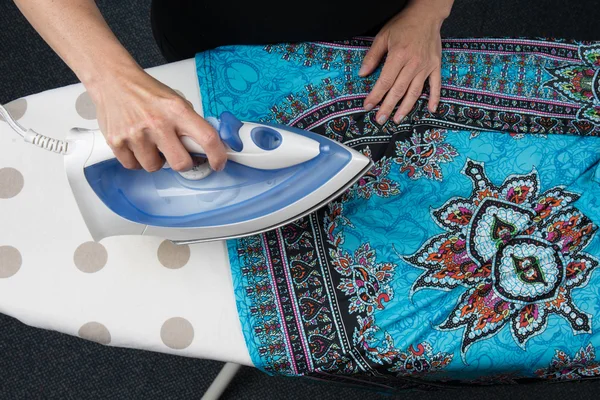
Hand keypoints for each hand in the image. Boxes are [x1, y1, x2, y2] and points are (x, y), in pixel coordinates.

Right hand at [88, 67, 226, 171]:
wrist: (113, 80)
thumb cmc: (147, 92)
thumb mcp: (176, 101)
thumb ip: (190, 123)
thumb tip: (207, 145)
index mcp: (177, 110)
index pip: (207, 138)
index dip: (217, 156)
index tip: (218, 163)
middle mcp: (157, 123)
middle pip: (180, 163)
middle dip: (183, 163)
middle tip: (179, 155)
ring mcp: (136, 134)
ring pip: (154, 167)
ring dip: (156, 160)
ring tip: (152, 143)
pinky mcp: (116, 141)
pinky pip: (133, 166)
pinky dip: (137, 160)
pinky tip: (137, 145)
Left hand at [359, 0, 451, 123]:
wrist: (426, 15)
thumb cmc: (403, 25)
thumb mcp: (383, 36)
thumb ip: (372, 56)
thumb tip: (362, 74)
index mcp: (398, 56)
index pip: (384, 82)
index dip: (375, 96)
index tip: (368, 106)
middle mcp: (413, 64)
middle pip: (398, 91)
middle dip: (388, 107)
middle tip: (380, 120)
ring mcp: (426, 66)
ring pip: (415, 92)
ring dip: (406, 108)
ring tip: (397, 119)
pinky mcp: (436, 66)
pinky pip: (436, 85)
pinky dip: (435, 98)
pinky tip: (431, 109)